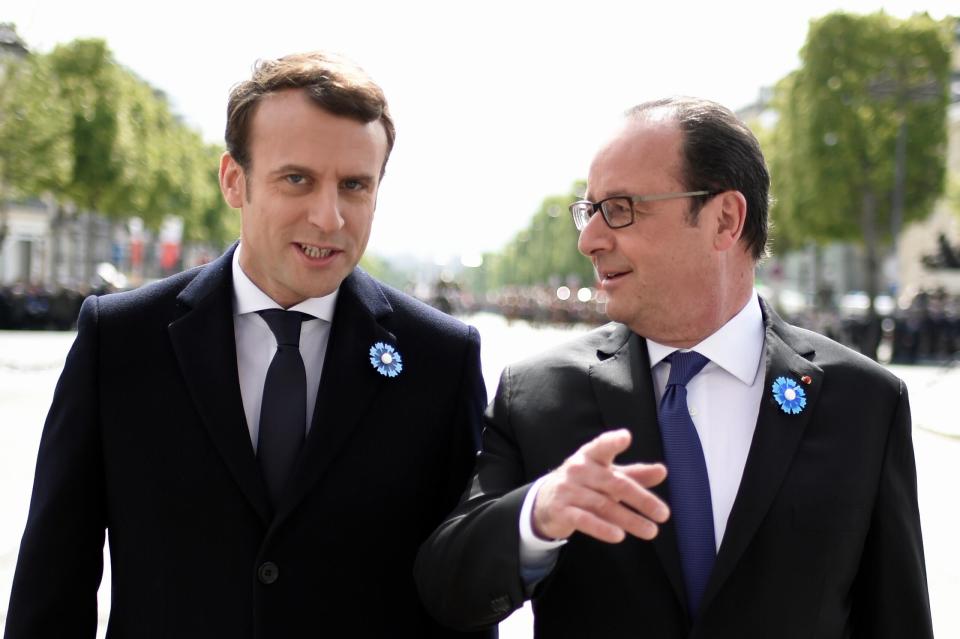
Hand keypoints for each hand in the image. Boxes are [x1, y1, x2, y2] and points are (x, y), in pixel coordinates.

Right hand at [531, 429, 668, 543]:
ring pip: (604, 505)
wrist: (545, 500)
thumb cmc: (584, 483)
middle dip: (641, 499)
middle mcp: (578, 469)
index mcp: (591, 456)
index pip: (602, 446)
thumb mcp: (607, 475)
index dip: (613, 441)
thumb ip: (634, 474)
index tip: (625, 437)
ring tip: (651, 531)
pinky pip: (584, 520)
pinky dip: (602, 529)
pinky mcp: (561, 510)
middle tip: (663, 514)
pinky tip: (619, 536)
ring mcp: (568, 490)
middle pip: (615, 484)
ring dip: (630, 520)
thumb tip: (662, 471)